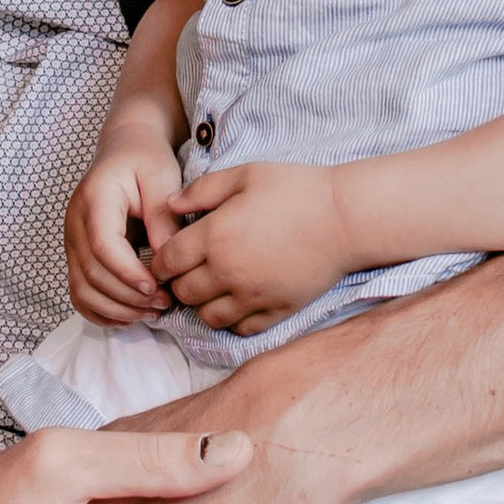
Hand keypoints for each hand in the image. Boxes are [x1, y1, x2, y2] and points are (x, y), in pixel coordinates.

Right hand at [68, 129, 188, 321]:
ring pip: (82, 289)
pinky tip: (130, 316)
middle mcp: (75, 223)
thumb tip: (166, 260)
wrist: (125, 149)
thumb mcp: (162, 178)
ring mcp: (72, 241)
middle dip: (129, 297)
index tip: (157, 287)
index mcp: (95, 199)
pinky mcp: (78, 254)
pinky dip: (101, 311)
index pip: (104, 246)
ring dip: (116, 309)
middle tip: (166, 304)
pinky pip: (80, 292)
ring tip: (152, 313)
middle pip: (92, 274)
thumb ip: (162, 217)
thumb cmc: (145, 160)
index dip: (128, 273)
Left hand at [150, 158, 352, 333]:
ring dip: (202, 304)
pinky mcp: (276, 311)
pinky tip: (237, 301)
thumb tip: (169, 204)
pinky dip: (232, 320)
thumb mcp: (245, 174)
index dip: (159, 261)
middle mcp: (227, 273)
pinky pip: (240, 329)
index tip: (166, 257)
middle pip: (182, 293)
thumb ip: (201, 190)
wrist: (345, 218)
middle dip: (179, 282)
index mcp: (215, 237)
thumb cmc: (296, 189)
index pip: (166, 262)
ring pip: (207, 317)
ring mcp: (252, 297)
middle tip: (189, 269)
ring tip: (212, 287)